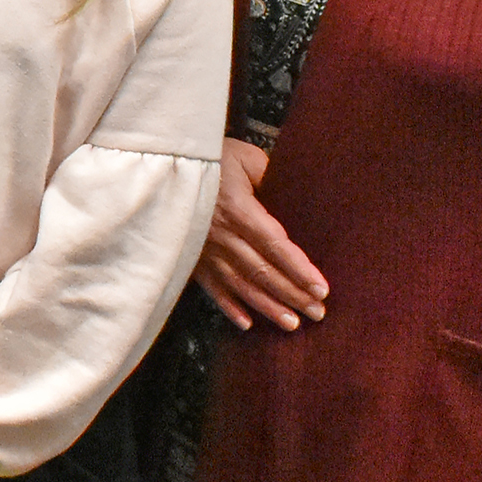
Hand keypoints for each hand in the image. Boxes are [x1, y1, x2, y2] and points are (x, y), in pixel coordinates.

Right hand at [195, 141, 327, 329]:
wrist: (160, 164)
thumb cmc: (208, 157)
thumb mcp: (244, 157)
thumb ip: (271, 176)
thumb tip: (295, 193)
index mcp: (238, 209)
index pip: (275, 246)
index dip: (299, 270)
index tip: (321, 289)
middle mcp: (222, 235)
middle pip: (262, 271)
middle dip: (292, 294)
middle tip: (318, 313)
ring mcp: (204, 250)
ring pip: (240, 284)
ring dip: (267, 307)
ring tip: (291, 324)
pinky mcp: (191, 257)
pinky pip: (211, 287)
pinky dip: (228, 307)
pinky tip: (246, 323)